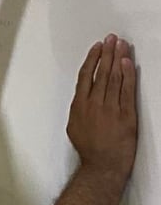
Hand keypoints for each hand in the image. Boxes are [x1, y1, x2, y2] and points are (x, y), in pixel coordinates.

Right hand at [67, 35, 138, 179]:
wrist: (103, 165)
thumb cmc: (89, 149)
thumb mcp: (75, 126)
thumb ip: (80, 108)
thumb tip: (84, 97)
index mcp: (80, 106)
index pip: (86, 76)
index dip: (92, 59)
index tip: (98, 47)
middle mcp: (94, 104)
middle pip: (101, 72)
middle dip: (107, 53)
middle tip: (111, 38)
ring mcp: (111, 109)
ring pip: (114, 78)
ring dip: (118, 59)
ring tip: (121, 45)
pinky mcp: (126, 115)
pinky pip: (127, 90)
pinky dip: (128, 75)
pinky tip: (128, 63)